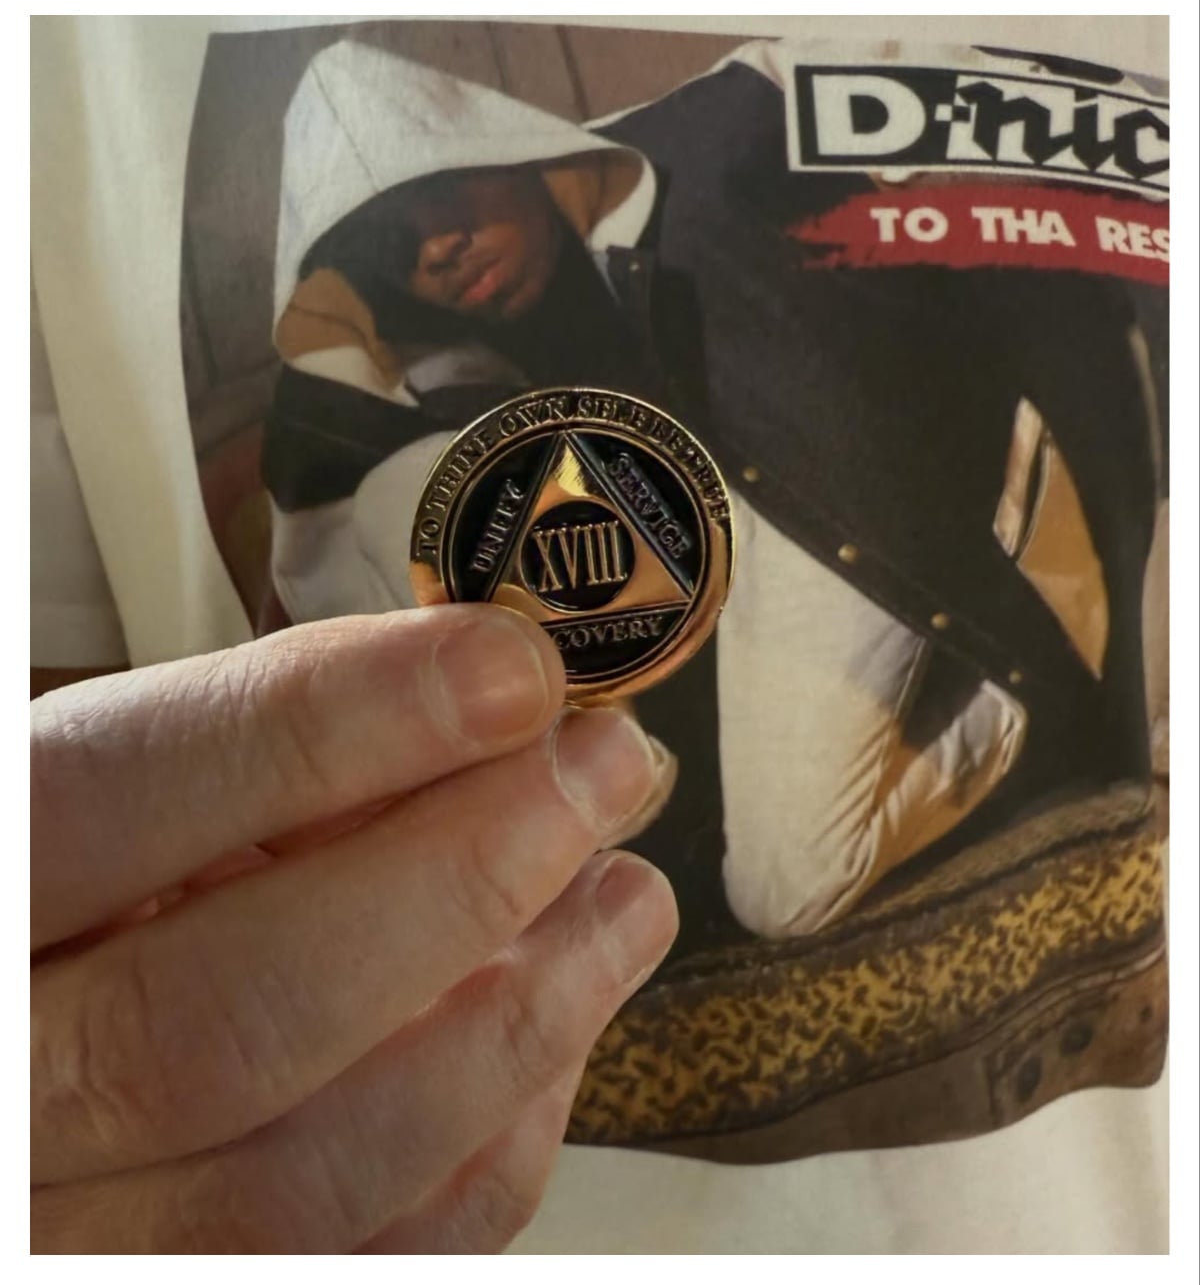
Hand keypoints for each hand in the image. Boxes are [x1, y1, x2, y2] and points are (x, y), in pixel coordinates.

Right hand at [31, 607, 677, 1252]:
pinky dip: (496, 1137)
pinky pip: (379, 1259)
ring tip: (623, 898)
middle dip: (464, 876)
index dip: (331, 724)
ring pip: (316, 1177)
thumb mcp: (124, 782)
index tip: (509, 670)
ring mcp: (87, 1239)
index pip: (124, 795)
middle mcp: (9, 1095)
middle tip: (601, 772)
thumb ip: (265, 744)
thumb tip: (486, 704)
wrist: (46, 1051)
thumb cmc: (88, 891)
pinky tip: (552, 1023)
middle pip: (233, 1020)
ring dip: (523, 1019)